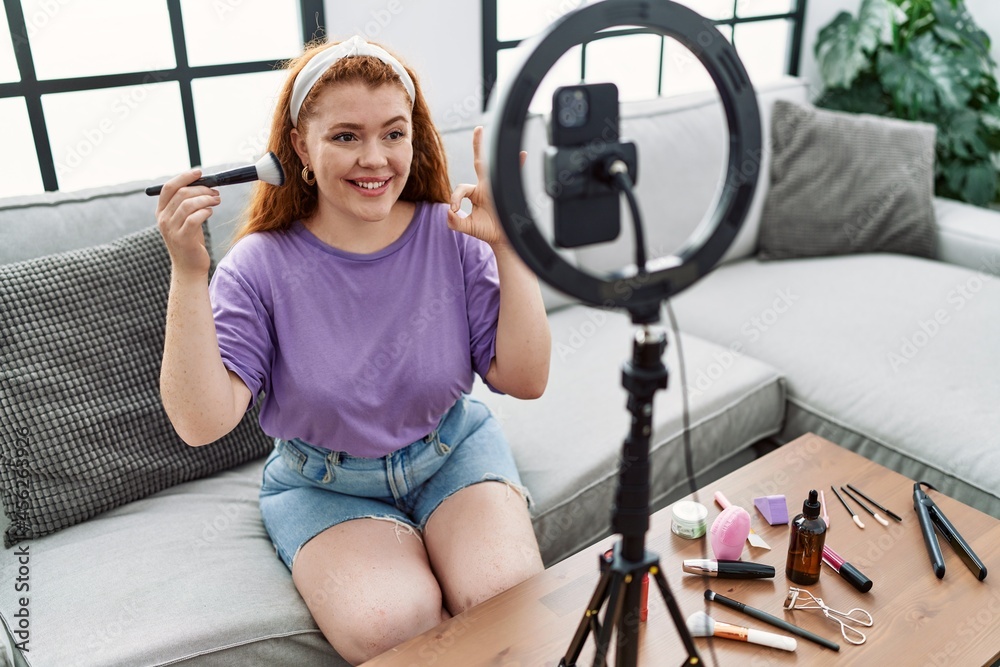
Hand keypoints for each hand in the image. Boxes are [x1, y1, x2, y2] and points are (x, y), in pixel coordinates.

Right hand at [155, 169, 218, 277]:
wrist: (189, 267)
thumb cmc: (191, 241)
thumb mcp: (186, 219)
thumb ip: (188, 203)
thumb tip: (203, 184)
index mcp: (161, 211)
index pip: (169, 187)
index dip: (184, 177)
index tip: (199, 172)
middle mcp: (163, 219)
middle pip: (181, 193)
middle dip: (201, 189)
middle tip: (215, 192)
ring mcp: (171, 229)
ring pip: (188, 204)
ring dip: (206, 199)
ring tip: (216, 200)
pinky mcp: (182, 238)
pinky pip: (194, 218)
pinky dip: (205, 211)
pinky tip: (211, 212)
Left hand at [447, 126, 525, 246]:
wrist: (502, 239)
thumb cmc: (485, 231)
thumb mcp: (467, 227)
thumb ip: (454, 222)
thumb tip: (449, 212)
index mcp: (474, 193)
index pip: (461, 187)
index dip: (455, 197)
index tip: (455, 210)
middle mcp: (486, 186)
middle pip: (481, 162)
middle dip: (478, 145)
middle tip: (478, 129)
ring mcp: (497, 188)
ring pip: (496, 166)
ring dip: (499, 151)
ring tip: (501, 136)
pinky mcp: (507, 192)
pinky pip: (513, 176)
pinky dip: (518, 165)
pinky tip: (522, 154)